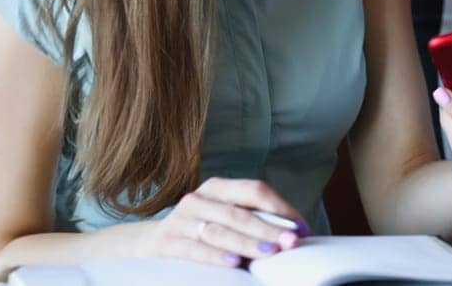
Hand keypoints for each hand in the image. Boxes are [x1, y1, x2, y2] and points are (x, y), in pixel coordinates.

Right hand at [131, 177, 308, 267]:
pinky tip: (234, 263)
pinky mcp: (169, 241)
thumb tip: (295, 233)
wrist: (150, 244)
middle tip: (291, 242)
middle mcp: (199, 198)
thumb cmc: (201, 231)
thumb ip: (253, 221)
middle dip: (269, 228)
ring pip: (220, 230)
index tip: (301, 228)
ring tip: (269, 251)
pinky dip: (216, 256)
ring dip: (248, 242)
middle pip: (240, 212)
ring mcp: (182, 219)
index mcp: (218, 187)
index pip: (255, 191)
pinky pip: (195, 249)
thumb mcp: (224, 218)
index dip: (280, 208)